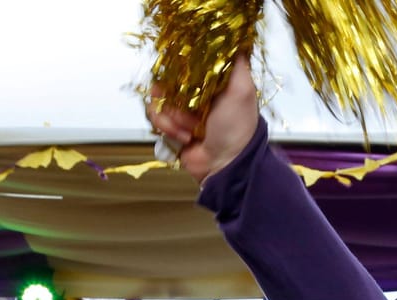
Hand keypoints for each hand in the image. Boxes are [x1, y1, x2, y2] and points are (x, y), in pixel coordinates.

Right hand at [146, 58, 258, 182]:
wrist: (226, 164)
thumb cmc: (238, 128)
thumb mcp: (242, 89)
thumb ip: (235, 62)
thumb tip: (233, 37)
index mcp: (209, 80)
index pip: (185, 60)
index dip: (181, 66)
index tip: (184, 75)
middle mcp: (193, 92)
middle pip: (167, 77)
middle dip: (176, 96)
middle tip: (192, 110)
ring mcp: (179, 109)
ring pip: (157, 98)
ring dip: (173, 116)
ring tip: (191, 129)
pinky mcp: (169, 125)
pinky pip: (153, 116)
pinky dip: (168, 128)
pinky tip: (185, 138)